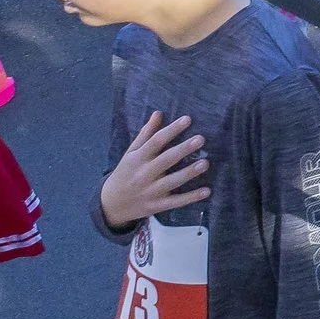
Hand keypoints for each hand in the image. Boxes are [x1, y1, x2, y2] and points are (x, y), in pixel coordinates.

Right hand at [100, 111, 209, 228]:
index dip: (172, 130)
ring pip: (172, 182)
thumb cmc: (125, 172)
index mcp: (138, 158)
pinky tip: (207, 191)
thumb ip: (145, 134)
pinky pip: (176, 202)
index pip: (156, 141)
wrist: (112, 204)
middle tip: (201, 139)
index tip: (188, 119)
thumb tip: (158, 113)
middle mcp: (144, 174)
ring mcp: (151, 191)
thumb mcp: (131, 153)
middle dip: (183, 149)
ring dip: (189, 173)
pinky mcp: (157, 206)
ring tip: (205, 163)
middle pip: (166, 160)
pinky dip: (191, 197)